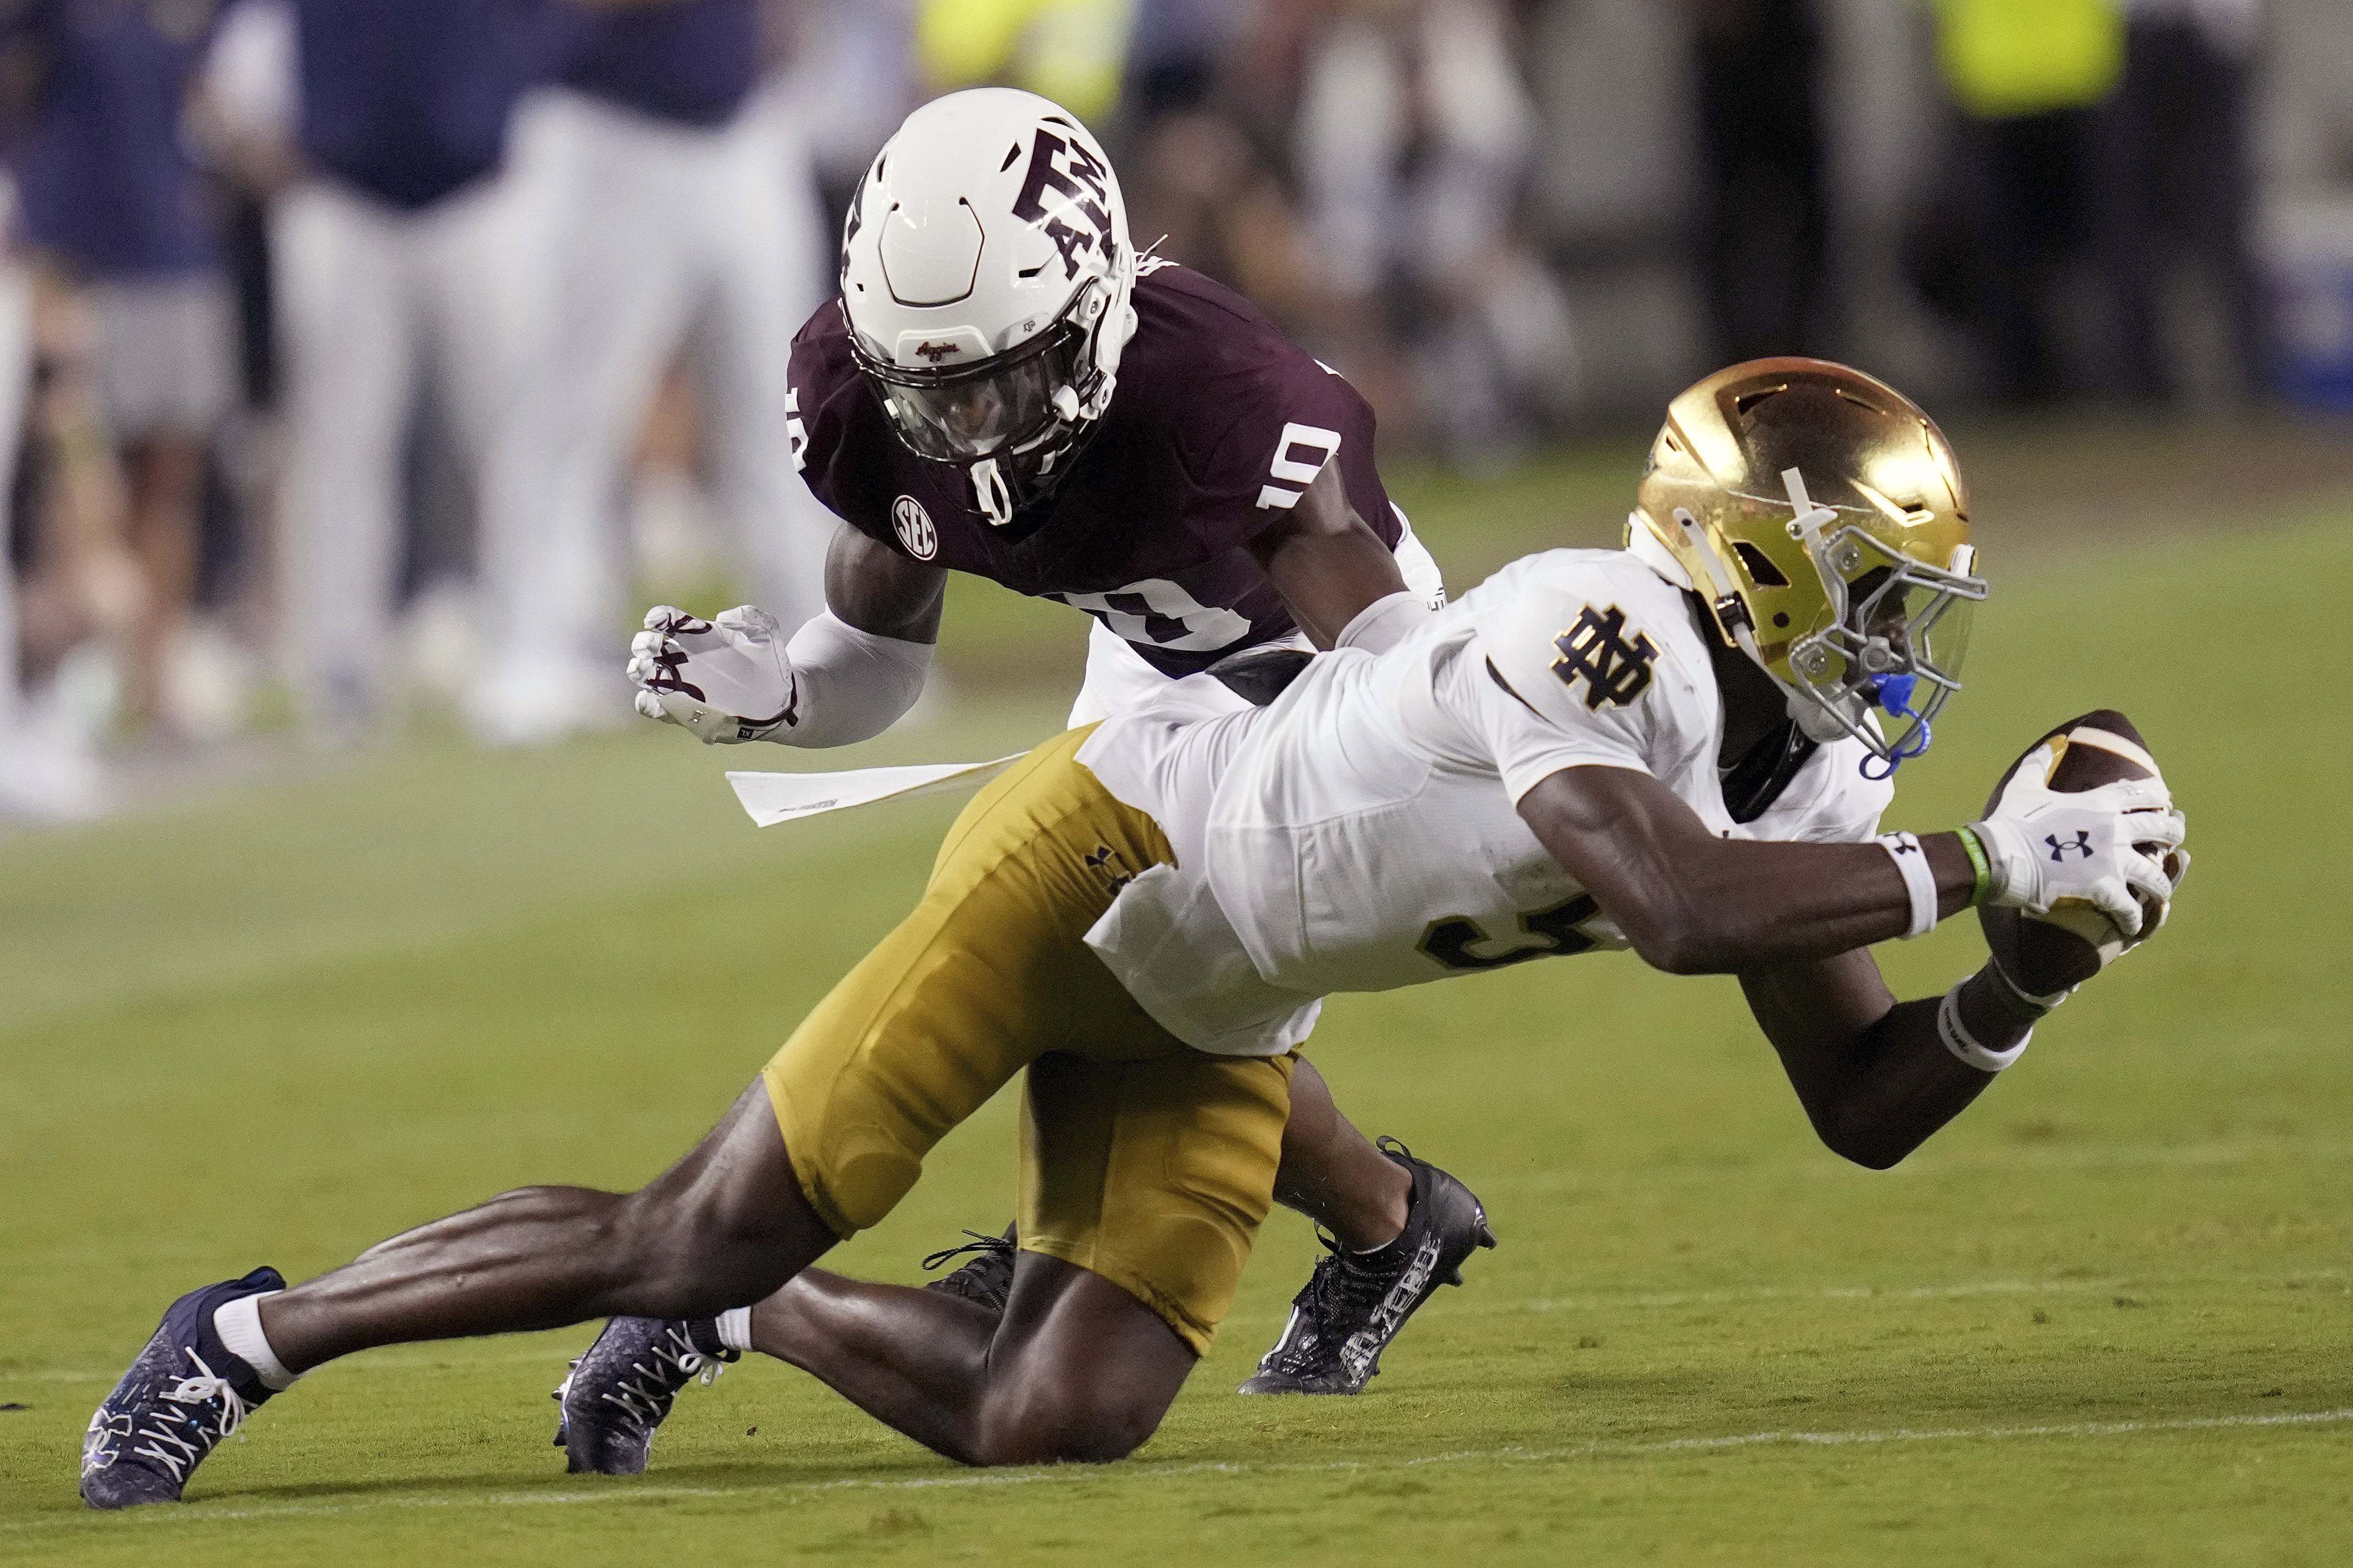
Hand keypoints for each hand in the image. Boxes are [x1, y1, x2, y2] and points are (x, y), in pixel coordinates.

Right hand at [626, 606, 796, 744]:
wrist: (781, 699)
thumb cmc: (769, 662)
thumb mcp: (765, 632)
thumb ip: (749, 616)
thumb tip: (722, 617)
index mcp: (697, 636)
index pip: (668, 621)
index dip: (658, 617)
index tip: (657, 619)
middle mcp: (683, 659)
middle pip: (648, 647)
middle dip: (644, 644)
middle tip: (652, 645)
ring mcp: (681, 685)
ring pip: (646, 677)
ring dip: (639, 671)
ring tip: (644, 668)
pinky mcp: (685, 711)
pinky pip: (658, 708)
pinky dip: (648, 704)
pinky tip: (649, 700)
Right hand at [1971, 743, 2184, 936]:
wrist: (1998, 856)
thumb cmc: (2009, 822)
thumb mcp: (2024, 785)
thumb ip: (2043, 761)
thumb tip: (2057, 741)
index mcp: (2099, 802)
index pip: (2142, 793)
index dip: (2158, 796)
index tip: (2165, 801)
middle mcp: (2114, 829)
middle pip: (2162, 829)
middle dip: (2172, 835)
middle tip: (2171, 843)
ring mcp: (2112, 860)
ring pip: (2156, 874)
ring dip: (2161, 885)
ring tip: (2160, 893)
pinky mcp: (2104, 889)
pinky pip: (2132, 907)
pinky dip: (2134, 917)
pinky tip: (2131, 922)